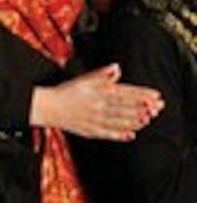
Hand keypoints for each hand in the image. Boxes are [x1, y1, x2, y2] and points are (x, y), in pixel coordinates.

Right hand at [29, 64, 163, 139]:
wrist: (46, 107)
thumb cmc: (65, 92)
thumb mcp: (83, 79)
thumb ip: (101, 74)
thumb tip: (116, 67)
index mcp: (96, 92)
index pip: (123, 92)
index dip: (140, 94)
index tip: (154, 95)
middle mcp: (97, 105)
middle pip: (124, 106)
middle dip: (142, 107)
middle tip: (157, 108)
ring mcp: (94, 119)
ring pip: (118, 120)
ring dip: (134, 120)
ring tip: (147, 119)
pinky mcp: (90, 131)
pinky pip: (108, 133)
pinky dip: (120, 135)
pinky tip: (131, 135)